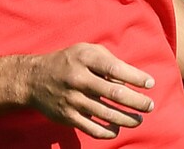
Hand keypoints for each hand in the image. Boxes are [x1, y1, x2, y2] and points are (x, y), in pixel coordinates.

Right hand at [25, 43, 155, 139]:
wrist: (33, 79)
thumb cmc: (67, 62)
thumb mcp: (85, 50)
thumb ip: (108, 60)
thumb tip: (131, 77)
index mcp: (85, 59)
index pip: (115, 68)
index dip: (136, 77)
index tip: (150, 84)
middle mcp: (79, 79)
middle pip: (114, 93)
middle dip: (137, 101)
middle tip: (150, 106)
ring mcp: (72, 99)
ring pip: (106, 113)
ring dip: (127, 119)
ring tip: (138, 119)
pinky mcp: (67, 116)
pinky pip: (92, 128)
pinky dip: (108, 131)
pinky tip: (117, 128)